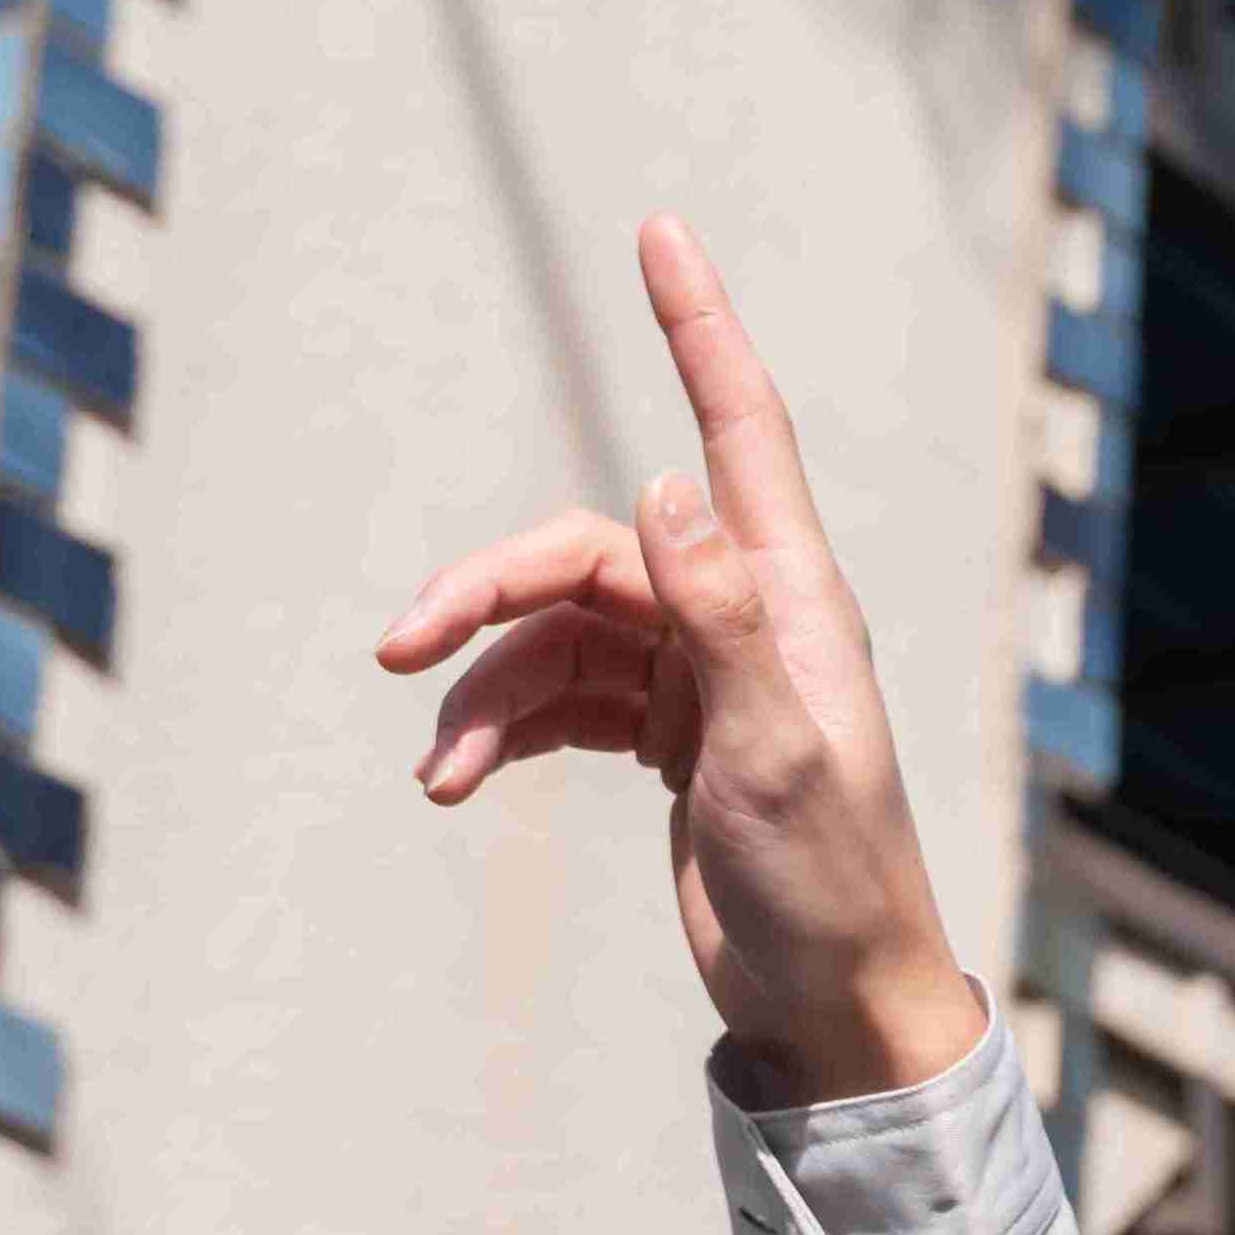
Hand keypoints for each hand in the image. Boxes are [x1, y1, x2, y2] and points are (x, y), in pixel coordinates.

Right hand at [375, 216, 992, 1098]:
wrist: (832, 1003)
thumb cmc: (829, 881)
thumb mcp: (775, 753)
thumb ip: (722, 620)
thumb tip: (665, 485)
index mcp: (790, 598)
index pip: (739, 429)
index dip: (697, 328)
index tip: (658, 232)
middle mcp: (744, 617)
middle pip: (592, 551)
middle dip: (491, 590)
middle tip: (401, 646)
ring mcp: (699, 676)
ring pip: (559, 633)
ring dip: (483, 687)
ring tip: (437, 771)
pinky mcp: (665, 737)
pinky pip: (557, 698)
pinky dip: (499, 728)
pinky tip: (454, 782)